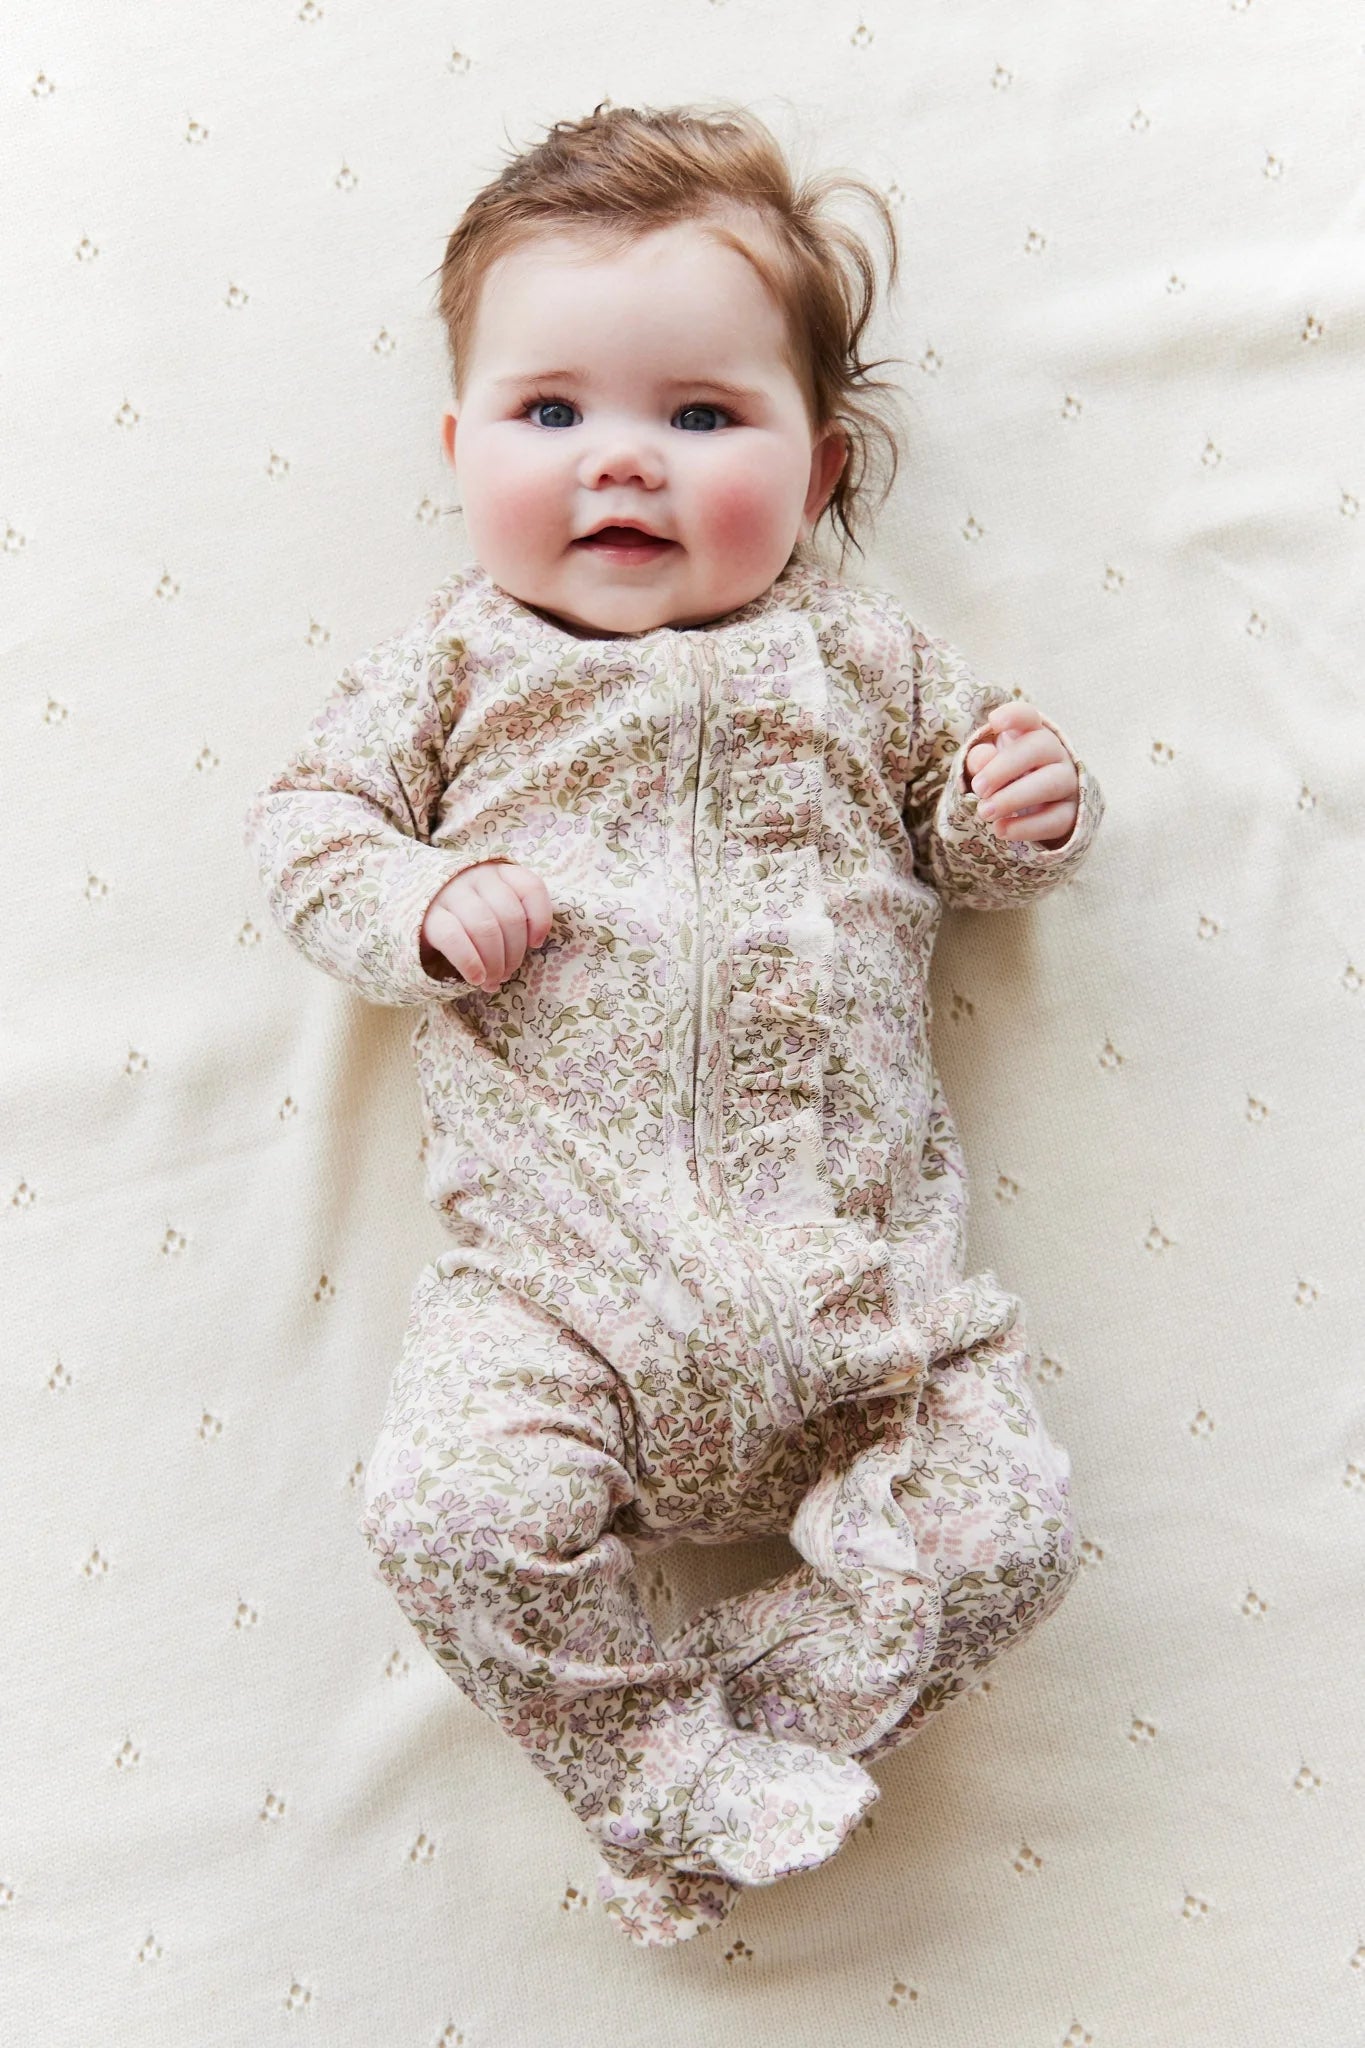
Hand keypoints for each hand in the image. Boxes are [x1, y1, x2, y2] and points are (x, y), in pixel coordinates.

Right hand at [420, 861, 552, 987]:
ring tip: (492, 981)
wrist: (408, 909)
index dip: (540, 918)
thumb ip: (511, 916)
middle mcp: (474, 877)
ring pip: (485, 928)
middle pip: (510, 917)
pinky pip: (454, 938)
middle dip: (514, 954)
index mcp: (496, 872)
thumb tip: (532, 946)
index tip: (536, 943)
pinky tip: (476, 978)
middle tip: (506, 974)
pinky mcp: (427, 916)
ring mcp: (449, 893)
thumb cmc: (460, 914)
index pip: (530, 887)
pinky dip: (470, 963)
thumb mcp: (488, 905)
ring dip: (495, 963)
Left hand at [965, 702, 1078, 847]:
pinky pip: (1055, 819)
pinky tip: (1001, 830)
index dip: (1014, 715)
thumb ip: (980, 761)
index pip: (1028, 716)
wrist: (1036, 813)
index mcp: (1031, 734)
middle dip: (1004, 767)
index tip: (994, 722)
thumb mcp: (988, 768)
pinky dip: (1027, 827)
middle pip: (1039, 747)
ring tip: (984, 812)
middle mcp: (1055, 753)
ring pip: (1051, 783)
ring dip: (1014, 797)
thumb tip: (981, 760)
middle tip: (979, 788)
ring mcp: (1068, 783)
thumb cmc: (1007, 781)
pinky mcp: (1071, 814)